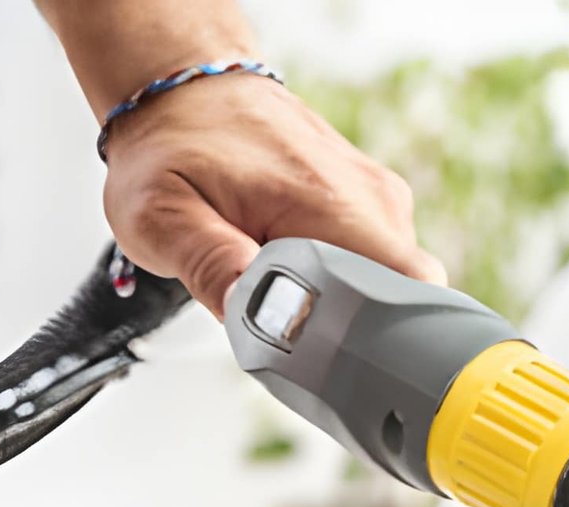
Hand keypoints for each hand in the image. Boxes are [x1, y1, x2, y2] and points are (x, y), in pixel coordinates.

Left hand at [100, 72, 445, 317]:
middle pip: (403, 306)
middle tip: (286, 318)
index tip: (324, 352)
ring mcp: (381, 202)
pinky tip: (297, 270)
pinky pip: (379, 270)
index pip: (407, 294)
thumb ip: (209, 264)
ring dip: (343, 307)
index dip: (376, 341)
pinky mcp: (377, 208)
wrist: (189, 91)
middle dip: (352, 332)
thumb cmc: (175, 149)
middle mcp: (372, 200)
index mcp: (329, 202)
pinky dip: (343, 285)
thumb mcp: (161, 216)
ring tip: (283, 284)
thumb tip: (249, 308)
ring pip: (391, 292)